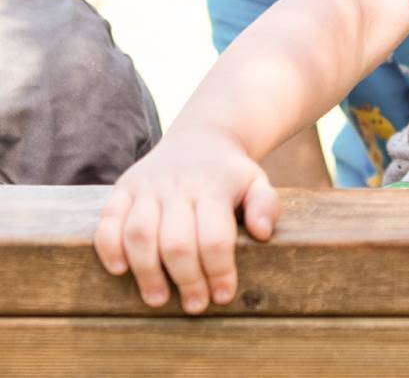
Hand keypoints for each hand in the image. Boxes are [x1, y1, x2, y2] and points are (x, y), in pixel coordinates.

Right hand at [93, 127, 278, 313]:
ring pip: (139, 233)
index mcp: (214, 187)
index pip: (215, 236)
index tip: (223, 296)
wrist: (199, 138)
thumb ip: (265, 205)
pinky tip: (120, 270)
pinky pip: (108, 220)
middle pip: (176, 241)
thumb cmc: (230, 174)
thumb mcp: (258, 182)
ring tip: (158, 299)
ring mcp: (147, 187)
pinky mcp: (123, 189)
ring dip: (146, 271)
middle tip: (194, 305)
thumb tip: (262, 233)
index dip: (219, 270)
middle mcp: (178, 186)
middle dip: (186, 279)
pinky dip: (109, 247)